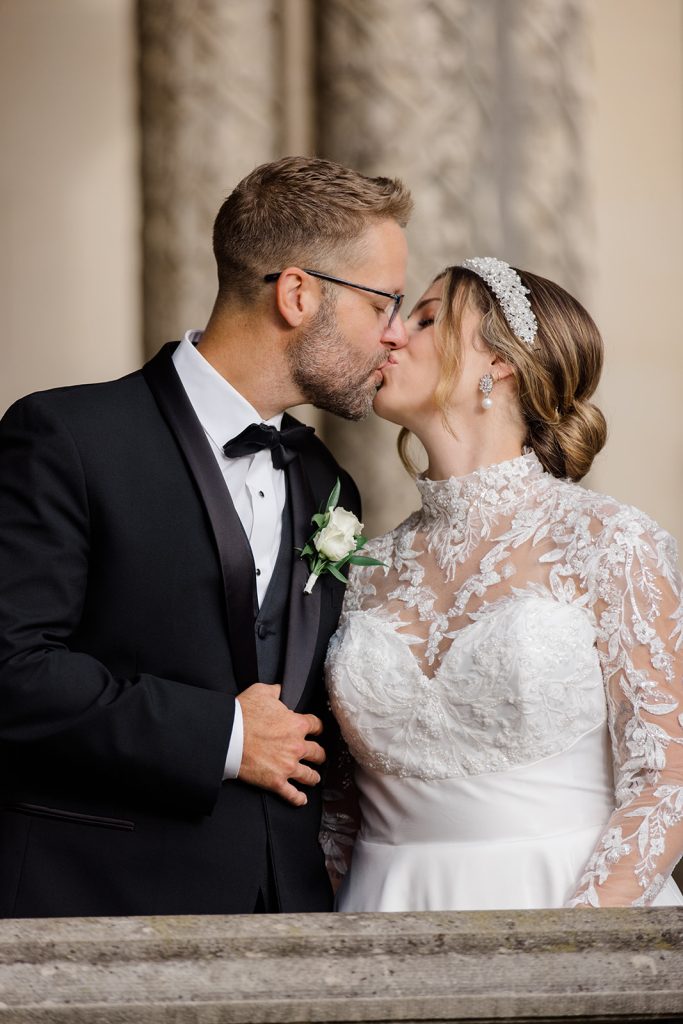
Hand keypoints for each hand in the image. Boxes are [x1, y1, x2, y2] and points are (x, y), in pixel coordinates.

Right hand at [236, 683, 324, 806]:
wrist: (227, 736)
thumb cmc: (243, 713)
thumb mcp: (262, 692)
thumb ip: (277, 690)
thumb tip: (281, 689)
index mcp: (297, 725)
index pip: (317, 726)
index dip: (318, 728)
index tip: (317, 731)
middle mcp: (297, 747)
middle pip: (318, 753)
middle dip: (319, 755)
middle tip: (319, 757)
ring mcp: (288, 766)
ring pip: (310, 775)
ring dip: (313, 777)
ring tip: (314, 778)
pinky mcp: (276, 782)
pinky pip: (292, 794)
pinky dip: (298, 799)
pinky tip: (302, 799)